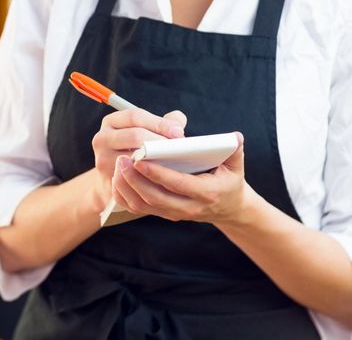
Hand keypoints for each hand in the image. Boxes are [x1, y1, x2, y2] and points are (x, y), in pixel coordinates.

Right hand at [91, 108, 185, 209]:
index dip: (159, 123)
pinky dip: (151, 175)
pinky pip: (133, 177)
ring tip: (174, 162)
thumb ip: (162, 123)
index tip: (178, 132)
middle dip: (160, 141)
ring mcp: (102, 159)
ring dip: (157, 160)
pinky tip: (164, 176)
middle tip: (179, 149)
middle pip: (135, 135)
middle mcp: (101, 138)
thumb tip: (178, 120)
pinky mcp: (108, 179)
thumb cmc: (136, 150)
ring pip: (134, 158)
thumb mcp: (145, 132)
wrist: (117, 179)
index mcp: (111, 122)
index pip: (135, 116)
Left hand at [112, 132, 253, 224]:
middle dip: (136, 179)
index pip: (178, 184)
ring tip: (116, 166)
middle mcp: (189, 207)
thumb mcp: (235, 166)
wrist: (228, 208)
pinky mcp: (164, 214)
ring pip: (144, 205)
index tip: (140, 159)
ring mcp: (175, 213)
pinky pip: (139, 209)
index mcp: (206, 193)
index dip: (158, 173)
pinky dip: (125, 196)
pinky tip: (116, 179)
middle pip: (156, 197)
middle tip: (122, 159)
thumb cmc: (228, 180)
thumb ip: (234, 151)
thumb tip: (235, 137)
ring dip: (127, 187)